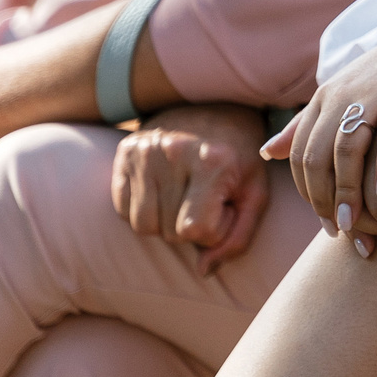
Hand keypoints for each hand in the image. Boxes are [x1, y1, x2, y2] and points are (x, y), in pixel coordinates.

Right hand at [111, 103, 270, 276]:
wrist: (218, 105)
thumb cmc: (241, 156)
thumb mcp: (254, 194)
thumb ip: (237, 238)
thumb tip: (203, 271)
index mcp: (214, 161)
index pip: (196, 231)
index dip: (214, 230)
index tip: (224, 208)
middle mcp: (175, 151)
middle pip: (167, 232)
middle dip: (188, 227)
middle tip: (203, 198)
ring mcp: (146, 149)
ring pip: (142, 225)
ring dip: (163, 222)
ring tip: (182, 196)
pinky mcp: (126, 150)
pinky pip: (122, 209)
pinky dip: (141, 208)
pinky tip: (162, 187)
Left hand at [261, 8, 376, 246]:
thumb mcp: (341, 97)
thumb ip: (303, 126)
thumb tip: (264, 153)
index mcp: (323, 99)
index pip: (300, 153)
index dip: (306, 191)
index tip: (323, 220)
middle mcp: (341, 95)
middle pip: (319, 155)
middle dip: (323, 198)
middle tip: (337, 229)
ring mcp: (371, 94)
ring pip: (348, 149)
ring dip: (348, 189)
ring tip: (355, 220)